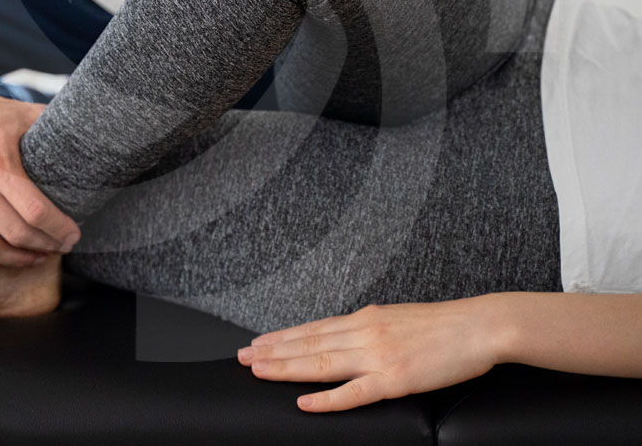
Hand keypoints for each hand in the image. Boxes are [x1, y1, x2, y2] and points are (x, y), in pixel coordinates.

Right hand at [0, 88, 81, 270]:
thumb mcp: (29, 116)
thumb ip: (60, 129)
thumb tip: (100, 136)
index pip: (35, 212)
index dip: (59, 230)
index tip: (74, 235)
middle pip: (14, 235)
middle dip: (45, 247)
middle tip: (61, 247)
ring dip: (17, 260)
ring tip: (37, 256)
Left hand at [237, 297, 499, 412]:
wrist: (477, 326)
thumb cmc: (441, 325)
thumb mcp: (395, 318)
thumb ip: (369, 328)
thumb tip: (345, 336)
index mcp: (365, 318)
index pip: (313, 328)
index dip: (283, 336)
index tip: (258, 341)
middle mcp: (364, 332)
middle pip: (309, 343)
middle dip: (273, 350)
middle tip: (242, 356)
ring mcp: (377, 355)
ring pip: (322, 363)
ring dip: (286, 367)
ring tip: (259, 370)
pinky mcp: (394, 379)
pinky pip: (354, 393)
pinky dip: (327, 399)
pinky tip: (305, 402)